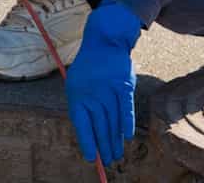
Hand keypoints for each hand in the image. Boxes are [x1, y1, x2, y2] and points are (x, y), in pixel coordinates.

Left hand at [65, 0, 141, 165]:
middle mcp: (93, 95)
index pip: (82, 125)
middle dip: (104, 146)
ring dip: (115, 139)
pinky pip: (126, 107)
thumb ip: (81, 106)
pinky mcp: (124, 85)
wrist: (104, 43)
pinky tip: (127, 136)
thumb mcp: (76, 84)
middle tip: (108, 161)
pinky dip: (126, 122)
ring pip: (112, 120)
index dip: (87, 142)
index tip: (91, 158)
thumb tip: (87, 132)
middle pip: (99, 126)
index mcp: (78, 97)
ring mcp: (109, 91)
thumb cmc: (89, 67)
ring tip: (117, 154)